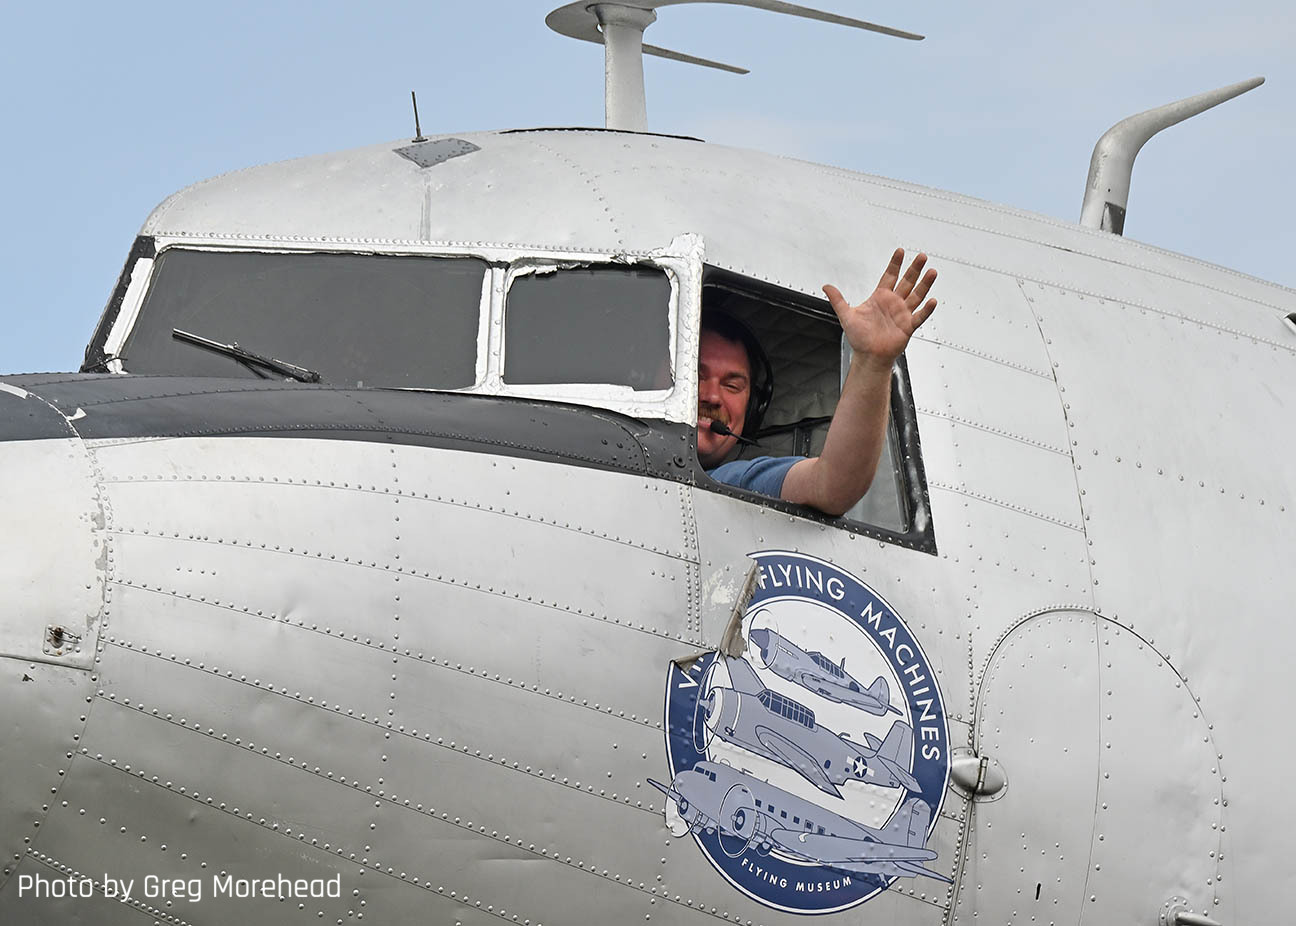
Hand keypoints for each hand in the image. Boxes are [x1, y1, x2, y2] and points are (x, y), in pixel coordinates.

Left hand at [823, 248, 936, 367]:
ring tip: (931, 272)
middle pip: (907, 282)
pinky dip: (926, 309)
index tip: (900, 251)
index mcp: (880, 297)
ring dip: (924, 284)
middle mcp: (893, 303)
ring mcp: (902, 314)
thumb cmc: (859, 338)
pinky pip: (919, 316)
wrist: (868, 356)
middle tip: (922, 257)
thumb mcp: (846, 315)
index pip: (890, 276)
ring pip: (916, 295)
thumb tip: (826, 287)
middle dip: (914, 269)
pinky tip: (932, 300)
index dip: (895, 264)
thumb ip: (838, 300)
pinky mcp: (908, 326)